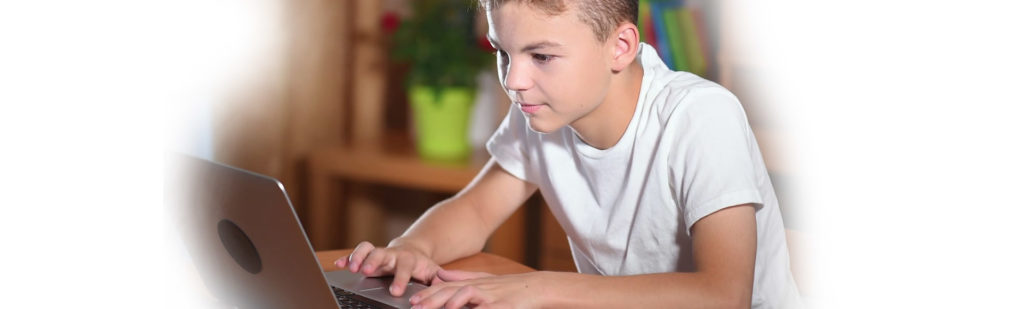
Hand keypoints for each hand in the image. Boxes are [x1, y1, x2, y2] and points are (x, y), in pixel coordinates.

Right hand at [334, 241, 441, 295]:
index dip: (400, 278)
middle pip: (382, 253)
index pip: (404, 267)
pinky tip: (339, 265)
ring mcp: (379, 252)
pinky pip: (356, 252)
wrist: (413, 249)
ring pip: (367, 249)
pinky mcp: (368, 254)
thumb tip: (449, 289)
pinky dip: (346, 258)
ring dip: (358, 257)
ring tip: (351, 267)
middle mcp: (392, 254)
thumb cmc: (422, 265)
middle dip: (373, 261)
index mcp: (408, 259)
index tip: (396, 291)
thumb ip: (439, 280)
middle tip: (367, 271)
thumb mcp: (433, 272)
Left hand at [409, 270, 549, 308]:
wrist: (536, 287)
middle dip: (431, 300)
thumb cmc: (510, 287)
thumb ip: (461, 278)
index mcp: (473, 283)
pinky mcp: (503, 305)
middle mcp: (479, 287)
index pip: (446, 288)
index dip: (428, 294)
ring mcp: (491, 296)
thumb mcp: (484, 280)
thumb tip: (439, 275)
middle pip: (451, 291)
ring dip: (448, 303)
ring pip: (465, 295)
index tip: (412, 300)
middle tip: (415, 307)